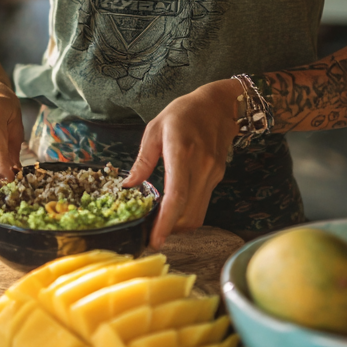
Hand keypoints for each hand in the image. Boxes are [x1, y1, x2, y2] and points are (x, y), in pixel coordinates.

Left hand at [123, 79, 238, 249]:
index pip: (176, 195)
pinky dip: (186, 214)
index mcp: (182, 152)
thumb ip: (143, 160)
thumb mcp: (155, 128)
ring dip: (178, 225)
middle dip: (169, 229)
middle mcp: (201, 167)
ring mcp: (212, 174)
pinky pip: (201, 205)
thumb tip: (129, 186)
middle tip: (149, 232)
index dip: (165, 221)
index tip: (155, 239)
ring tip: (159, 223)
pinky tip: (172, 209)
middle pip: (187, 214)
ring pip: (197, 215)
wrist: (218, 106)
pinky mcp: (217, 178)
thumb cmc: (183, 113)